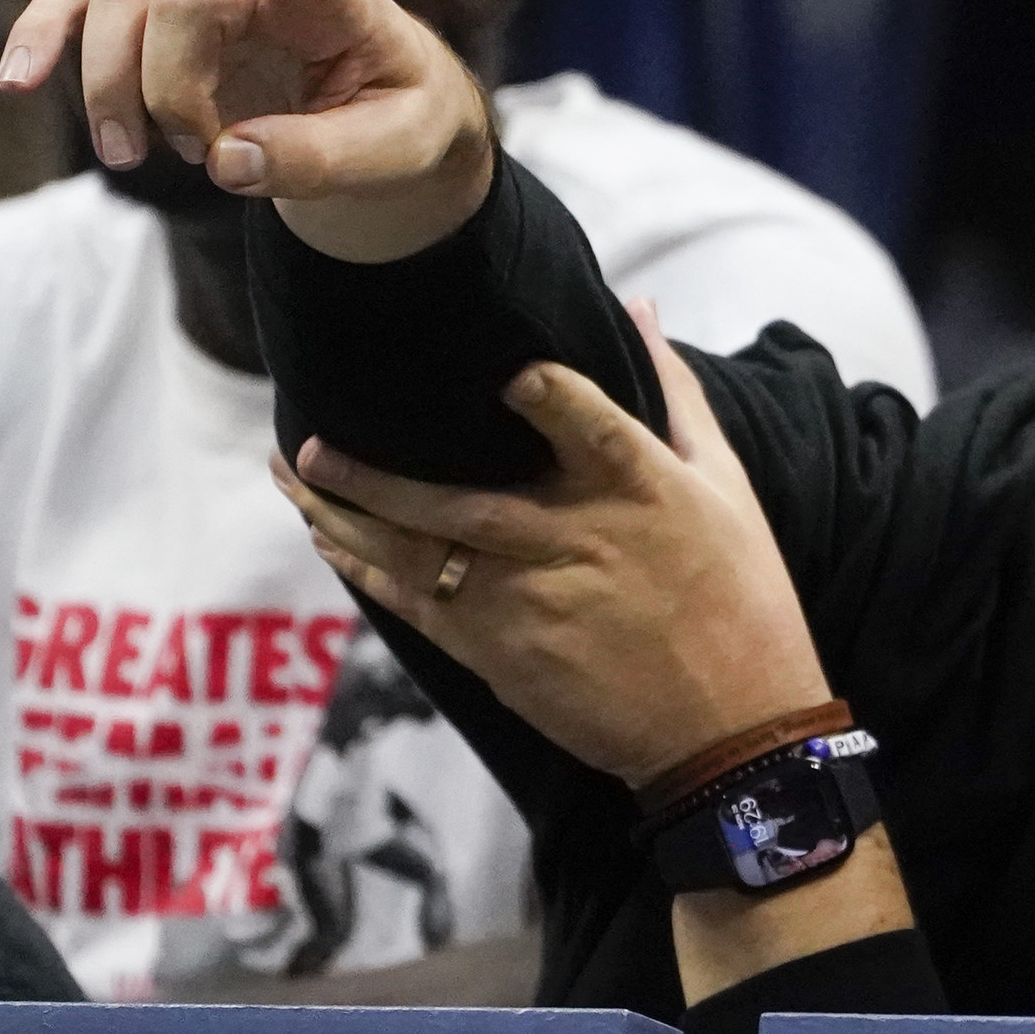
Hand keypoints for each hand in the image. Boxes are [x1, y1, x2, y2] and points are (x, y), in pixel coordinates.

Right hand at [0, 0, 492, 263]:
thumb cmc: (394, 117)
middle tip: (201, 156)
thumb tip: (227, 162)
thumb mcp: (393, 153)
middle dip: (167, 91)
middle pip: (175, 3)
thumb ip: (322, 159)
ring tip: (127, 156)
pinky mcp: (151, 8)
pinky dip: (43, 37)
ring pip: (114, 1)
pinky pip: (79, 0)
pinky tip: (17, 84)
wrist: (376, 108)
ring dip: (105, 84)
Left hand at [274, 300, 829, 787]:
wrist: (732, 727)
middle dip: (372, 475)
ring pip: (417, 555)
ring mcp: (533, 602)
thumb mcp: (725, 486)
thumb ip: (671, 393)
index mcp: (639, 489)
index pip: (581, 418)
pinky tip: (331, 544)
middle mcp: (576, 541)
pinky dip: (368, 573)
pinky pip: (419, 607)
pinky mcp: (506, 655)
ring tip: (294, 482)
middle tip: (309, 441)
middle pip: (456, 500)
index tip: (502, 367)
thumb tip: (637, 306)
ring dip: (346, 519)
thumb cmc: (740, 596)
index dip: (540, 390)